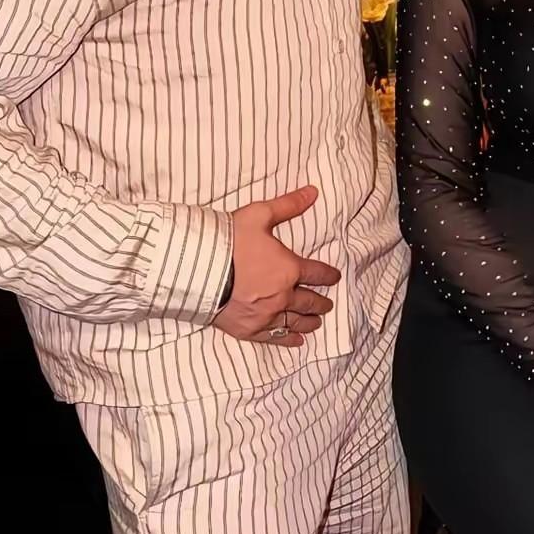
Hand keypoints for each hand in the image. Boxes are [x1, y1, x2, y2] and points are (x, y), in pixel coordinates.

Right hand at [211, 184, 340, 346]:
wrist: (198, 270)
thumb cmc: (230, 240)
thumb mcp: (260, 215)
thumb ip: (289, 205)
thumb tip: (313, 191)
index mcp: (289, 269)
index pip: (316, 273)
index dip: (328, 275)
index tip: (335, 277)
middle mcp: (283, 296)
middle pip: (309, 302)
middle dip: (320, 303)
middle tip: (327, 305)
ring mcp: (266, 316)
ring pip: (295, 322)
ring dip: (308, 322)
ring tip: (316, 323)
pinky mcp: (249, 329)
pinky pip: (274, 338)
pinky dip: (288, 339)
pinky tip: (296, 341)